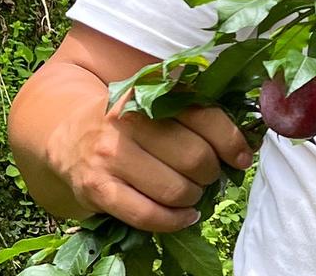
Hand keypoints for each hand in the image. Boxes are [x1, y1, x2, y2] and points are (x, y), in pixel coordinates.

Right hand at [51, 89, 253, 232]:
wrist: (69, 132)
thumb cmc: (130, 119)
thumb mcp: (158, 101)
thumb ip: (196, 111)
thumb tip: (246, 140)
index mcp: (152, 93)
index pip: (206, 117)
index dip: (232, 141)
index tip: (242, 156)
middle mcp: (130, 122)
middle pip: (195, 158)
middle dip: (212, 172)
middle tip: (210, 175)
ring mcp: (110, 157)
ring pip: (175, 189)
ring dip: (195, 197)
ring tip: (194, 193)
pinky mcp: (97, 189)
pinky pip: (147, 215)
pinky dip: (174, 221)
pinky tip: (185, 216)